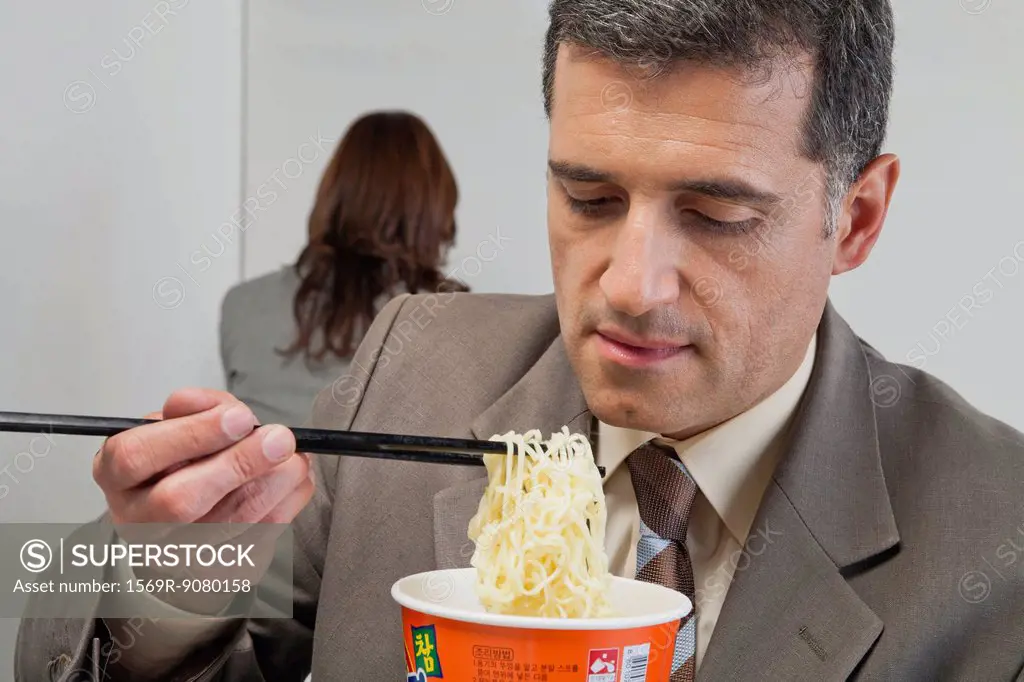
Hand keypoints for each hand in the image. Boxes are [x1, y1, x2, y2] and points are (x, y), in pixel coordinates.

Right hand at [93, 388, 314, 612]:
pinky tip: (294, 478)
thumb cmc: (181, 462)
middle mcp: (137, 519)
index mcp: (117, 474)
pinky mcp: (219, 570)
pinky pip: (261, 537)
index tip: (240, 417)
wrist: (187, 518)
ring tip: (293, 455)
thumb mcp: (179, 424)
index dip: (193, 434)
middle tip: (279, 439)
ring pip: (228, 523)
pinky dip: (287, 502)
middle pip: (180, 500)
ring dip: (274, 483)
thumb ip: (196, 408)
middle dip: (239, 463)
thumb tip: (208, 406)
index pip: (138, 455)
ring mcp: (176, 552)